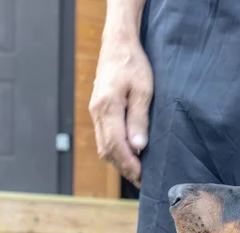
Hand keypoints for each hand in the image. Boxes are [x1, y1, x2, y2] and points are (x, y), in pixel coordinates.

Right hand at [89, 35, 152, 187]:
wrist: (118, 44)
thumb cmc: (134, 64)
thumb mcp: (144, 90)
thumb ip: (140, 119)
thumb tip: (138, 146)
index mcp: (107, 107)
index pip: (116, 145)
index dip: (130, 164)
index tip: (144, 176)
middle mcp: (97, 112)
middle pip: (107, 150)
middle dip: (125, 168)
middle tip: (143, 182)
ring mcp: (95, 112)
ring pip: (104, 146)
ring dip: (120, 162)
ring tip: (138, 173)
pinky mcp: (99, 111)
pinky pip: (105, 137)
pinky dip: (116, 151)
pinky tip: (130, 156)